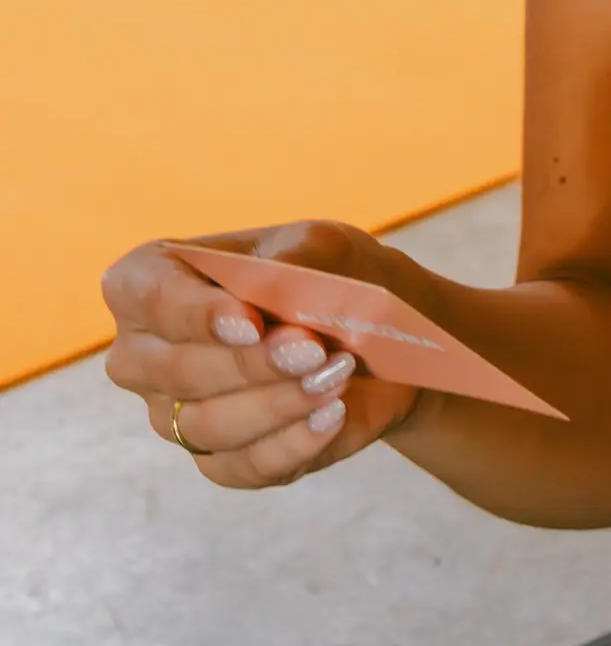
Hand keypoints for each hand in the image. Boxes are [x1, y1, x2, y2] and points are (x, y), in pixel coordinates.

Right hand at [102, 220, 419, 489]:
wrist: (364, 327)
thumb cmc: (321, 272)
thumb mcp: (316, 245)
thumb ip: (290, 262)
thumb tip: (271, 285)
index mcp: (150, 280)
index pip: (147, 296)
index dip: (194, 314)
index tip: (250, 324)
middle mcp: (145, 354)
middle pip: (177, 370)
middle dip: (250, 364)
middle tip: (313, 350)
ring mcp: (173, 415)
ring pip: (207, 425)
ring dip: (278, 403)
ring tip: (336, 376)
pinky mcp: (216, 460)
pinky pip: (242, 466)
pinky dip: (291, 443)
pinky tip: (331, 415)